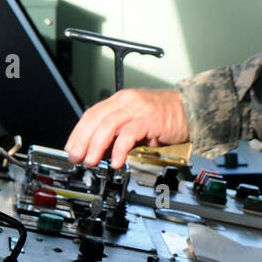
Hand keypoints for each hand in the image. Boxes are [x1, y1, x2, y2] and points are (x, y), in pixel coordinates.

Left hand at [64, 88, 189, 166]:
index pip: (91, 114)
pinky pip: (129, 134)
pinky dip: (119, 149)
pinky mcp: (150, 119)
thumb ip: (117, 132)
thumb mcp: (135, 121)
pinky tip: (116, 161)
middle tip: (77, 158)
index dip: (78, 133)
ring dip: (96, 146)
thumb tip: (98, 151)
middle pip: (96, 119)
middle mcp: (127, 101)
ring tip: (92, 161)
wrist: (191, 110)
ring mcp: (138, 109)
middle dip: (82, 141)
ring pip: (108, 125)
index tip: (71, 149)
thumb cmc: (165, 117)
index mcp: (120, 100)